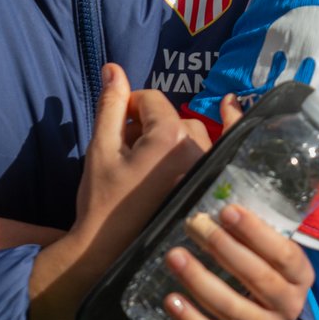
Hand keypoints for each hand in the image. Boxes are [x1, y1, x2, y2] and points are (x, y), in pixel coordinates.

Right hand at [71, 63, 210, 270]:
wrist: (107, 252)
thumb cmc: (102, 199)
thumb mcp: (101, 147)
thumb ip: (109, 104)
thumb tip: (113, 67)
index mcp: (170, 137)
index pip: (151, 100)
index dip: (128, 107)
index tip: (114, 128)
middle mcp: (197, 151)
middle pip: (172, 116)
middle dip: (148, 124)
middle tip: (126, 148)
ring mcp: (207, 172)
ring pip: (190, 135)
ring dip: (169, 139)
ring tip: (143, 163)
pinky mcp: (208, 190)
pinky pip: (212, 154)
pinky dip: (209, 143)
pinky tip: (217, 121)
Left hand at [158, 91, 312, 319]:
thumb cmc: (255, 260)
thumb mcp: (255, 219)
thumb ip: (241, 163)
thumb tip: (230, 102)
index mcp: (297, 268)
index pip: (282, 250)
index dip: (256, 231)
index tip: (226, 208)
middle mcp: (288, 302)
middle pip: (258, 279)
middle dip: (223, 251)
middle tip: (191, 224)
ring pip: (233, 310)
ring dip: (201, 282)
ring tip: (172, 255)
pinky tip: (168, 300)